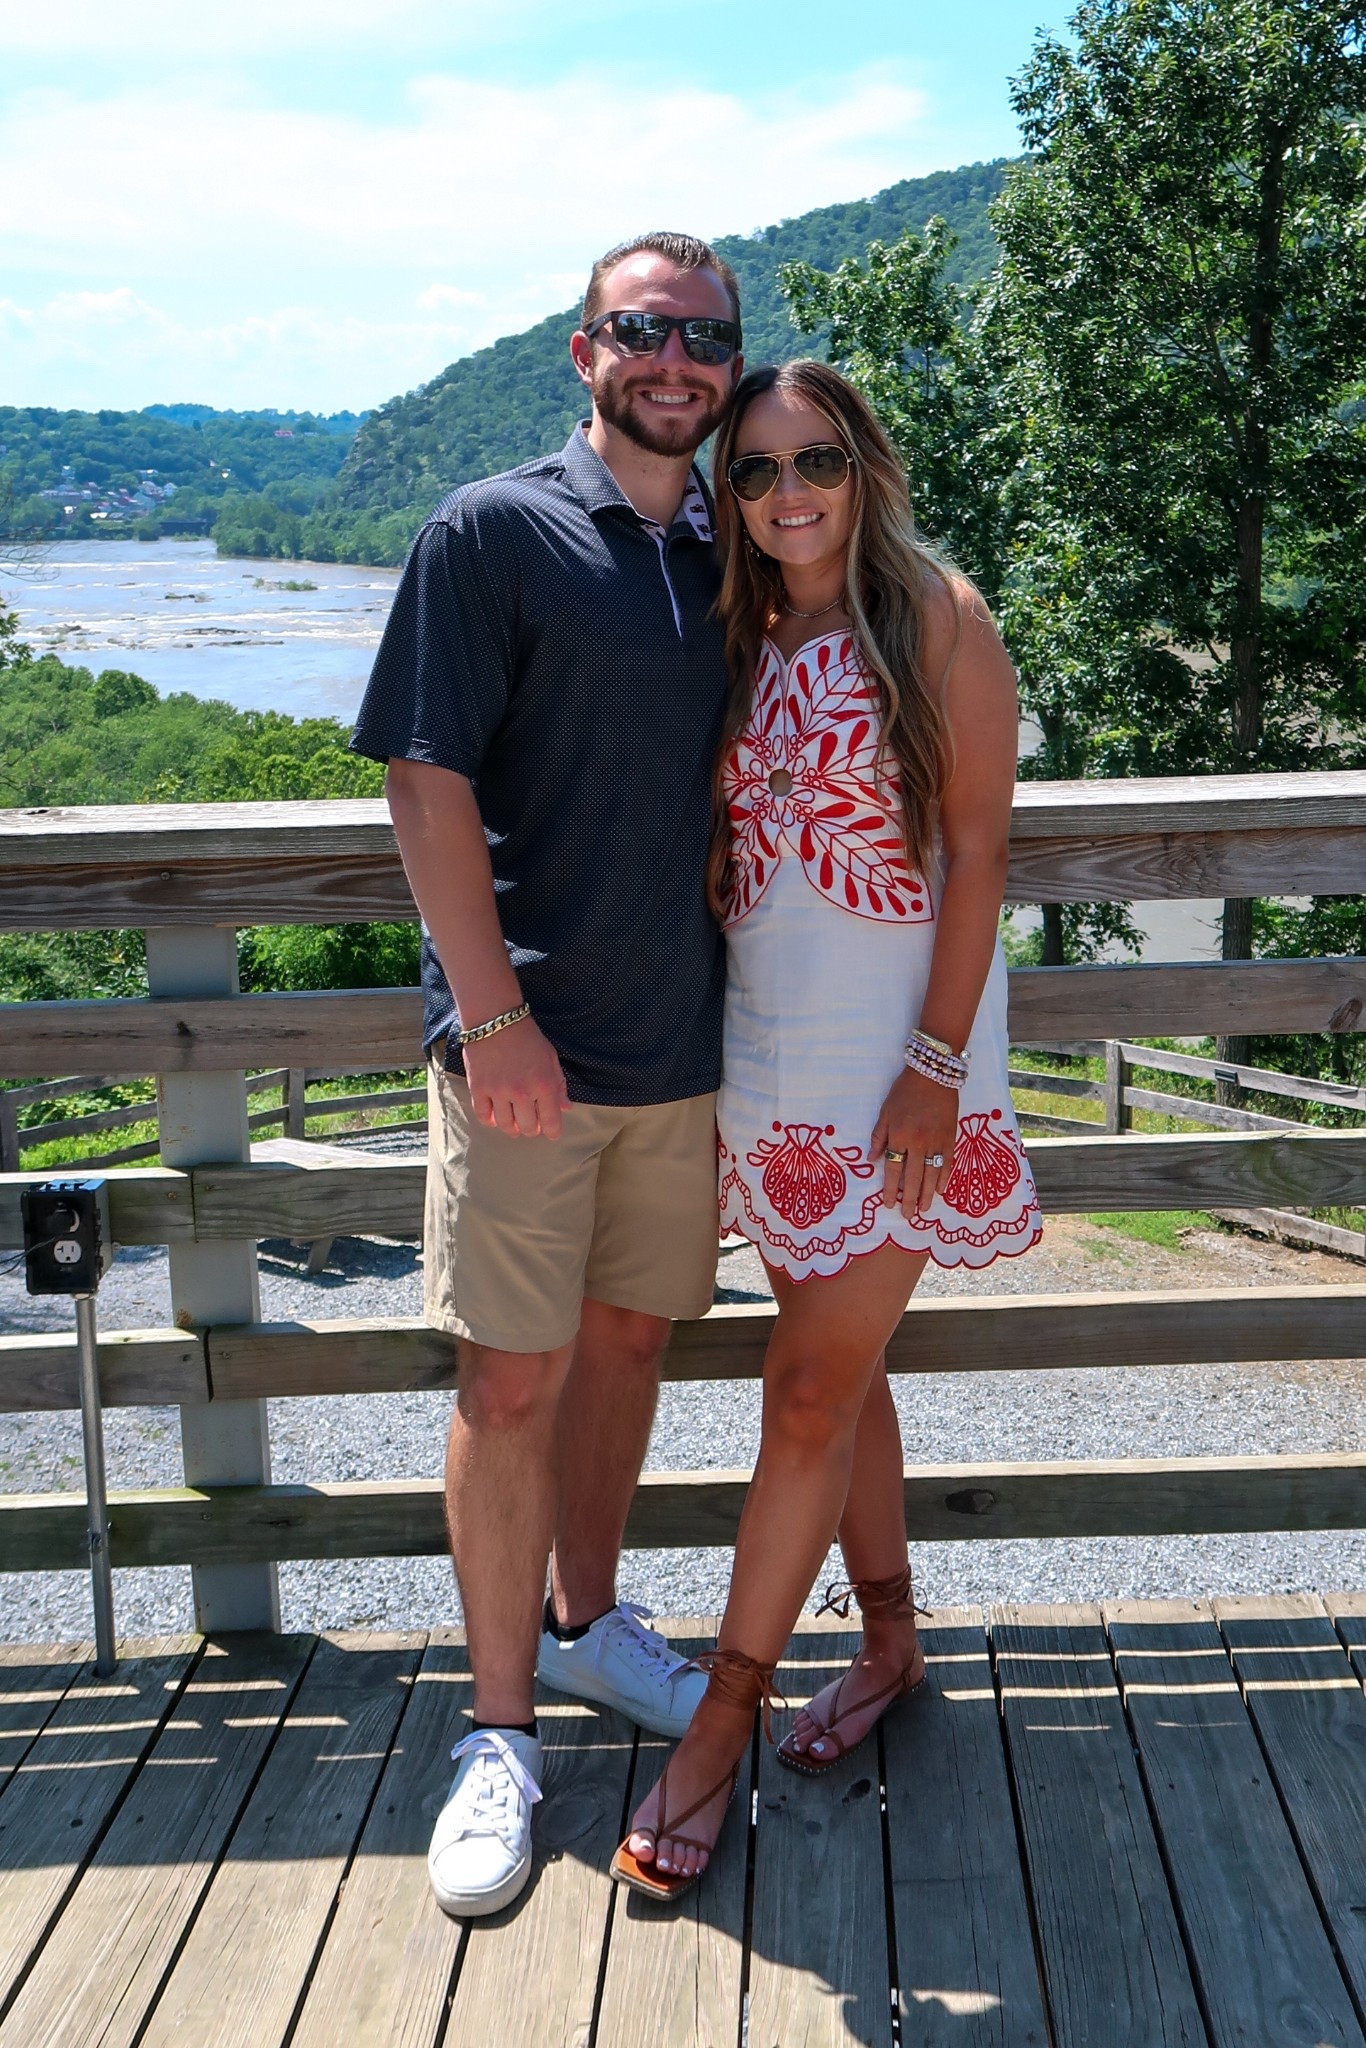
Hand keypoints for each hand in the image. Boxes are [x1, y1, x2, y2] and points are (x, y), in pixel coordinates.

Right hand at [462, 1016, 570, 1137]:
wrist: (496, 1021)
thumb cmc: (528, 1038)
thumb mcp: (551, 1058)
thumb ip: (559, 1085)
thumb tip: (566, 1108)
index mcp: (544, 1085)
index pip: (551, 1121)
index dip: (553, 1132)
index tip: (552, 1134)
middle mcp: (522, 1093)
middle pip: (528, 1127)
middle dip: (532, 1129)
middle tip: (532, 1125)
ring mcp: (498, 1092)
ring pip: (506, 1125)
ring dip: (512, 1128)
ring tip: (514, 1125)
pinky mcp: (478, 1089)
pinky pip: (483, 1116)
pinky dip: (490, 1121)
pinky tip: (495, 1118)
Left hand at [871, 1069, 958, 1218]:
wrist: (933, 1073)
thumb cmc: (905, 1091)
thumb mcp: (885, 1111)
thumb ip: (879, 1137)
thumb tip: (872, 1160)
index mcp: (899, 1136)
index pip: (893, 1169)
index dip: (890, 1189)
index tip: (888, 1204)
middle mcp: (918, 1143)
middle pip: (914, 1177)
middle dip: (910, 1199)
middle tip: (909, 1215)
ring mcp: (937, 1141)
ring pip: (933, 1174)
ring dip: (929, 1194)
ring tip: (925, 1209)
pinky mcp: (951, 1138)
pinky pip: (948, 1163)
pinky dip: (945, 1178)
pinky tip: (942, 1190)